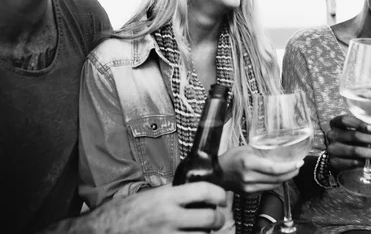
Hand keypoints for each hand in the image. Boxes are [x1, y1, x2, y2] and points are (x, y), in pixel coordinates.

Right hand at [42, 182, 227, 232]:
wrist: (100, 232)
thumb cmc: (122, 213)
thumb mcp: (147, 195)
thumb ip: (169, 193)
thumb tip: (190, 190)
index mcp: (166, 198)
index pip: (203, 190)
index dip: (218, 193)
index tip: (221, 197)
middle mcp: (169, 217)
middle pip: (210, 218)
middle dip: (219, 218)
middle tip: (218, 217)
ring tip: (203, 230)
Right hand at [219, 145, 300, 193]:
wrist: (216, 173)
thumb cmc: (230, 158)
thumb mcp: (246, 148)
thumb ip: (262, 150)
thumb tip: (279, 147)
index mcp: (249, 163)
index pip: (274, 169)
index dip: (289, 167)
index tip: (299, 163)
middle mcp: (249, 177)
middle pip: (277, 179)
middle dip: (290, 173)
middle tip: (298, 167)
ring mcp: (249, 187)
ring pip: (274, 185)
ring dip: (284, 178)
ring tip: (291, 171)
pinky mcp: (249, 194)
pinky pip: (267, 189)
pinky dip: (274, 183)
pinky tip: (277, 177)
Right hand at [326, 114, 370, 171]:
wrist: (339, 156)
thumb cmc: (351, 140)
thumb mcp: (356, 130)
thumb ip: (365, 127)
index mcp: (335, 123)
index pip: (345, 120)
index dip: (360, 124)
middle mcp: (331, 135)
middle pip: (354, 135)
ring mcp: (331, 149)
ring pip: (354, 150)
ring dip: (370, 153)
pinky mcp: (334, 162)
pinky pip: (352, 162)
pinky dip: (363, 162)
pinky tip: (370, 161)